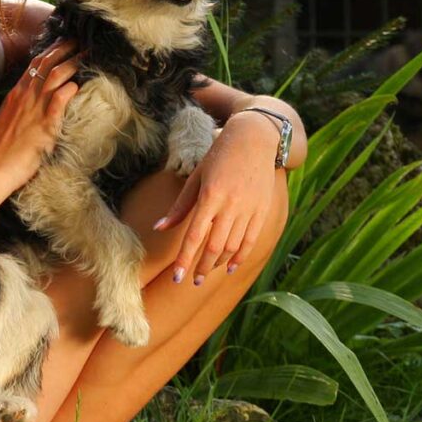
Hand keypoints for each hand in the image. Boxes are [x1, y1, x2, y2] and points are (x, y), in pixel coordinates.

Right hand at [0, 39, 79, 188]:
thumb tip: (24, 99)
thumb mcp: (5, 118)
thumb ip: (17, 106)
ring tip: (87, 55)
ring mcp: (35, 108)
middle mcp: (25, 96)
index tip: (64, 42)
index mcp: (17, 94)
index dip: (51, 50)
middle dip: (64, 49)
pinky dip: (69, 90)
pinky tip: (78, 85)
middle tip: (80, 40)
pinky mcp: (45, 124)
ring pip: (55, 76)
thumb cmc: (1, 148)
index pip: (35, 64)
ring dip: (73, 63)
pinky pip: (59, 100)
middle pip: (47, 64)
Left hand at [154, 111, 280, 284]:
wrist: (254, 139)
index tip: (178, 277)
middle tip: (192, 281)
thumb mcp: (196, 177)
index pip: (194, 236)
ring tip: (206, 272)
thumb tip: (159, 228)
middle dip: (201, 267)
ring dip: (218, 263)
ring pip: (232, 246)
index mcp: (210, 196)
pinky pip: (251, 240)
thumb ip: (180, 206)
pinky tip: (230, 266)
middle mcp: (230, 205)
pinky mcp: (262, 210)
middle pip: (214, 247)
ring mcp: (248, 209)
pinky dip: (240, 256)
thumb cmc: (219, 156)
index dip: (185, 260)